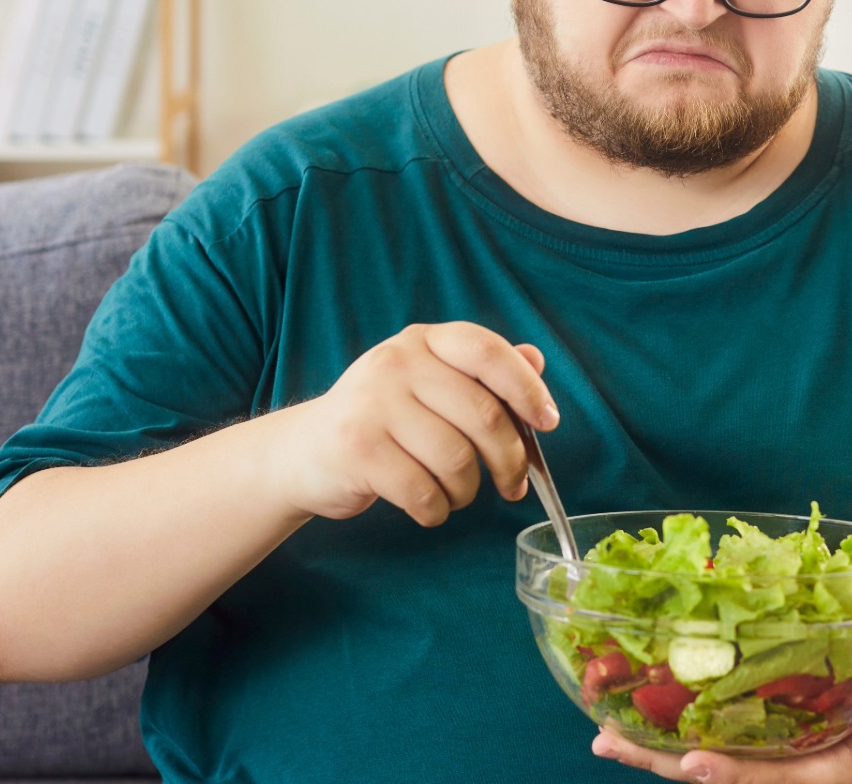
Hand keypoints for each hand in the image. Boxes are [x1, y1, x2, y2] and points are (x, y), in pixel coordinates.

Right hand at [266, 321, 558, 524]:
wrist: (304, 453)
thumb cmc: (383, 421)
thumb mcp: (430, 385)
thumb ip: (483, 374)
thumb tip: (536, 361)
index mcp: (424, 341)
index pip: (488, 352)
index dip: (527, 388)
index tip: (547, 423)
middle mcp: (396, 363)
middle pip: (484, 415)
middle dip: (511, 460)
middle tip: (514, 484)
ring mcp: (372, 405)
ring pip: (458, 461)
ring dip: (468, 491)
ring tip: (458, 493)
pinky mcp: (357, 450)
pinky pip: (424, 492)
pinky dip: (437, 510)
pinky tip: (430, 506)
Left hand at [593, 628, 851, 783]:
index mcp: (827, 768)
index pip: (777, 780)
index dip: (736, 776)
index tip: (695, 764)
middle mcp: (785, 769)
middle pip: (720, 776)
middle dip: (665, 764)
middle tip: (612, 743)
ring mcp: (762, 758)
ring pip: (699, 761)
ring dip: (650, 750)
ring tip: (601, 735)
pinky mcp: (749, 742)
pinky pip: (702, 739)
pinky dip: (662, 731)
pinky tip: (619, 717)